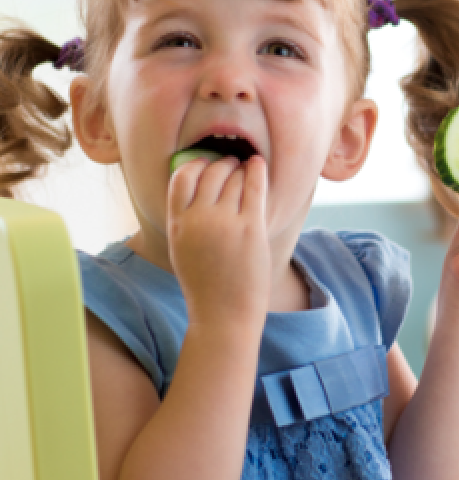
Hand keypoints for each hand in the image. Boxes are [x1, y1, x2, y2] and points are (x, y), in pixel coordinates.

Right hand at [167, 155, 269, 332]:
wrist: (224, 316)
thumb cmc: (206, 285)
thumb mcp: (181, 250)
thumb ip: (185, 220)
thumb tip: (197, 189)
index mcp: (177, 224)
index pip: (180, 177)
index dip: (195, 164)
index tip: (205, 163)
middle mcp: (198, 219)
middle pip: (211, 173)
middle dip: (222, 163)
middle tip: (231, 163)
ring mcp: (225, 222)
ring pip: (234, 178)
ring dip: (241, 168)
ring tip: (246, 167)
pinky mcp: (251, 228)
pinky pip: (255, 188)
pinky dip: (257, 171)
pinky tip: (260, 164)